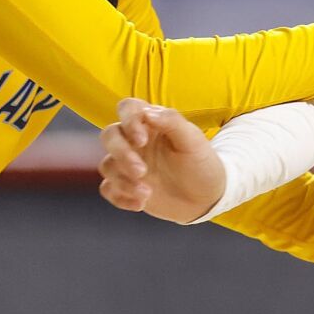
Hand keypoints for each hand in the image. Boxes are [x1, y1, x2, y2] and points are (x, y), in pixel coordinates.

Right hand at [97, 98, 225, 222]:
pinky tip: (140, 204)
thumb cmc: (200, 163)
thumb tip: (147, 113)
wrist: (206, 197)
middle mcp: (134, 141)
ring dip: (123, 181)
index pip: (128, 108)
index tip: (141, 140)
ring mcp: (127, 164)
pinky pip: (108, 189)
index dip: (128, 120)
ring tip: (147, 193)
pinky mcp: (125, 186)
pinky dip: (120, 197)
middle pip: (109, 136)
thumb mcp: (193, 141)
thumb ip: (172, 122)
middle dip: (121, 153)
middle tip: (142, 171)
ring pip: (107, 165)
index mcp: (151, 123)